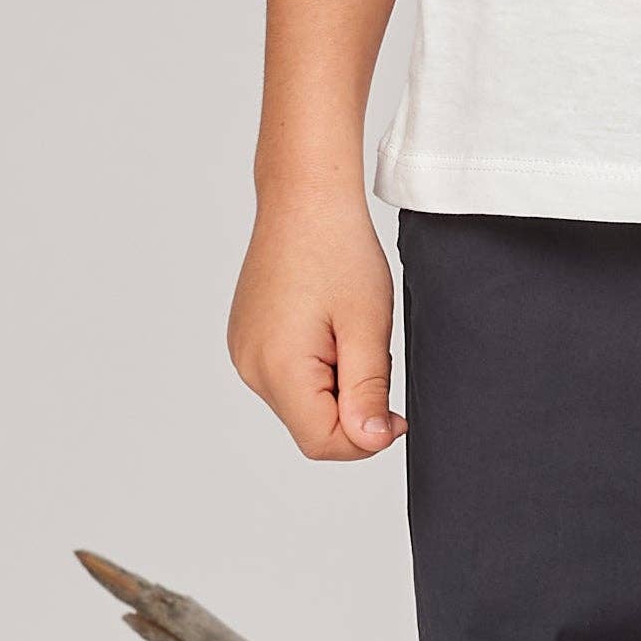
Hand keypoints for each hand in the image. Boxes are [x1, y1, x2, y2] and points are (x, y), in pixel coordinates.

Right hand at [228, 195, 400, 459]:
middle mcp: (250, 366)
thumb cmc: (338, 248)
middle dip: (352, 406)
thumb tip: (371, 441)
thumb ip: (367, 391)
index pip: (322, 442)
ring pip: (301, 402)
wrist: (305, 198)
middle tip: (372, 353)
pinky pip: (288, 376)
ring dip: (336, 384)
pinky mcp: (247, 338)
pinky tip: (329, 326)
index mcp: (278, 367)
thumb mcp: (367, 326)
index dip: (366, 438)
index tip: (396, 411)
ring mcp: (244, 352)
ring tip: (349, 332)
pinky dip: (318, 367)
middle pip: (310, 426)